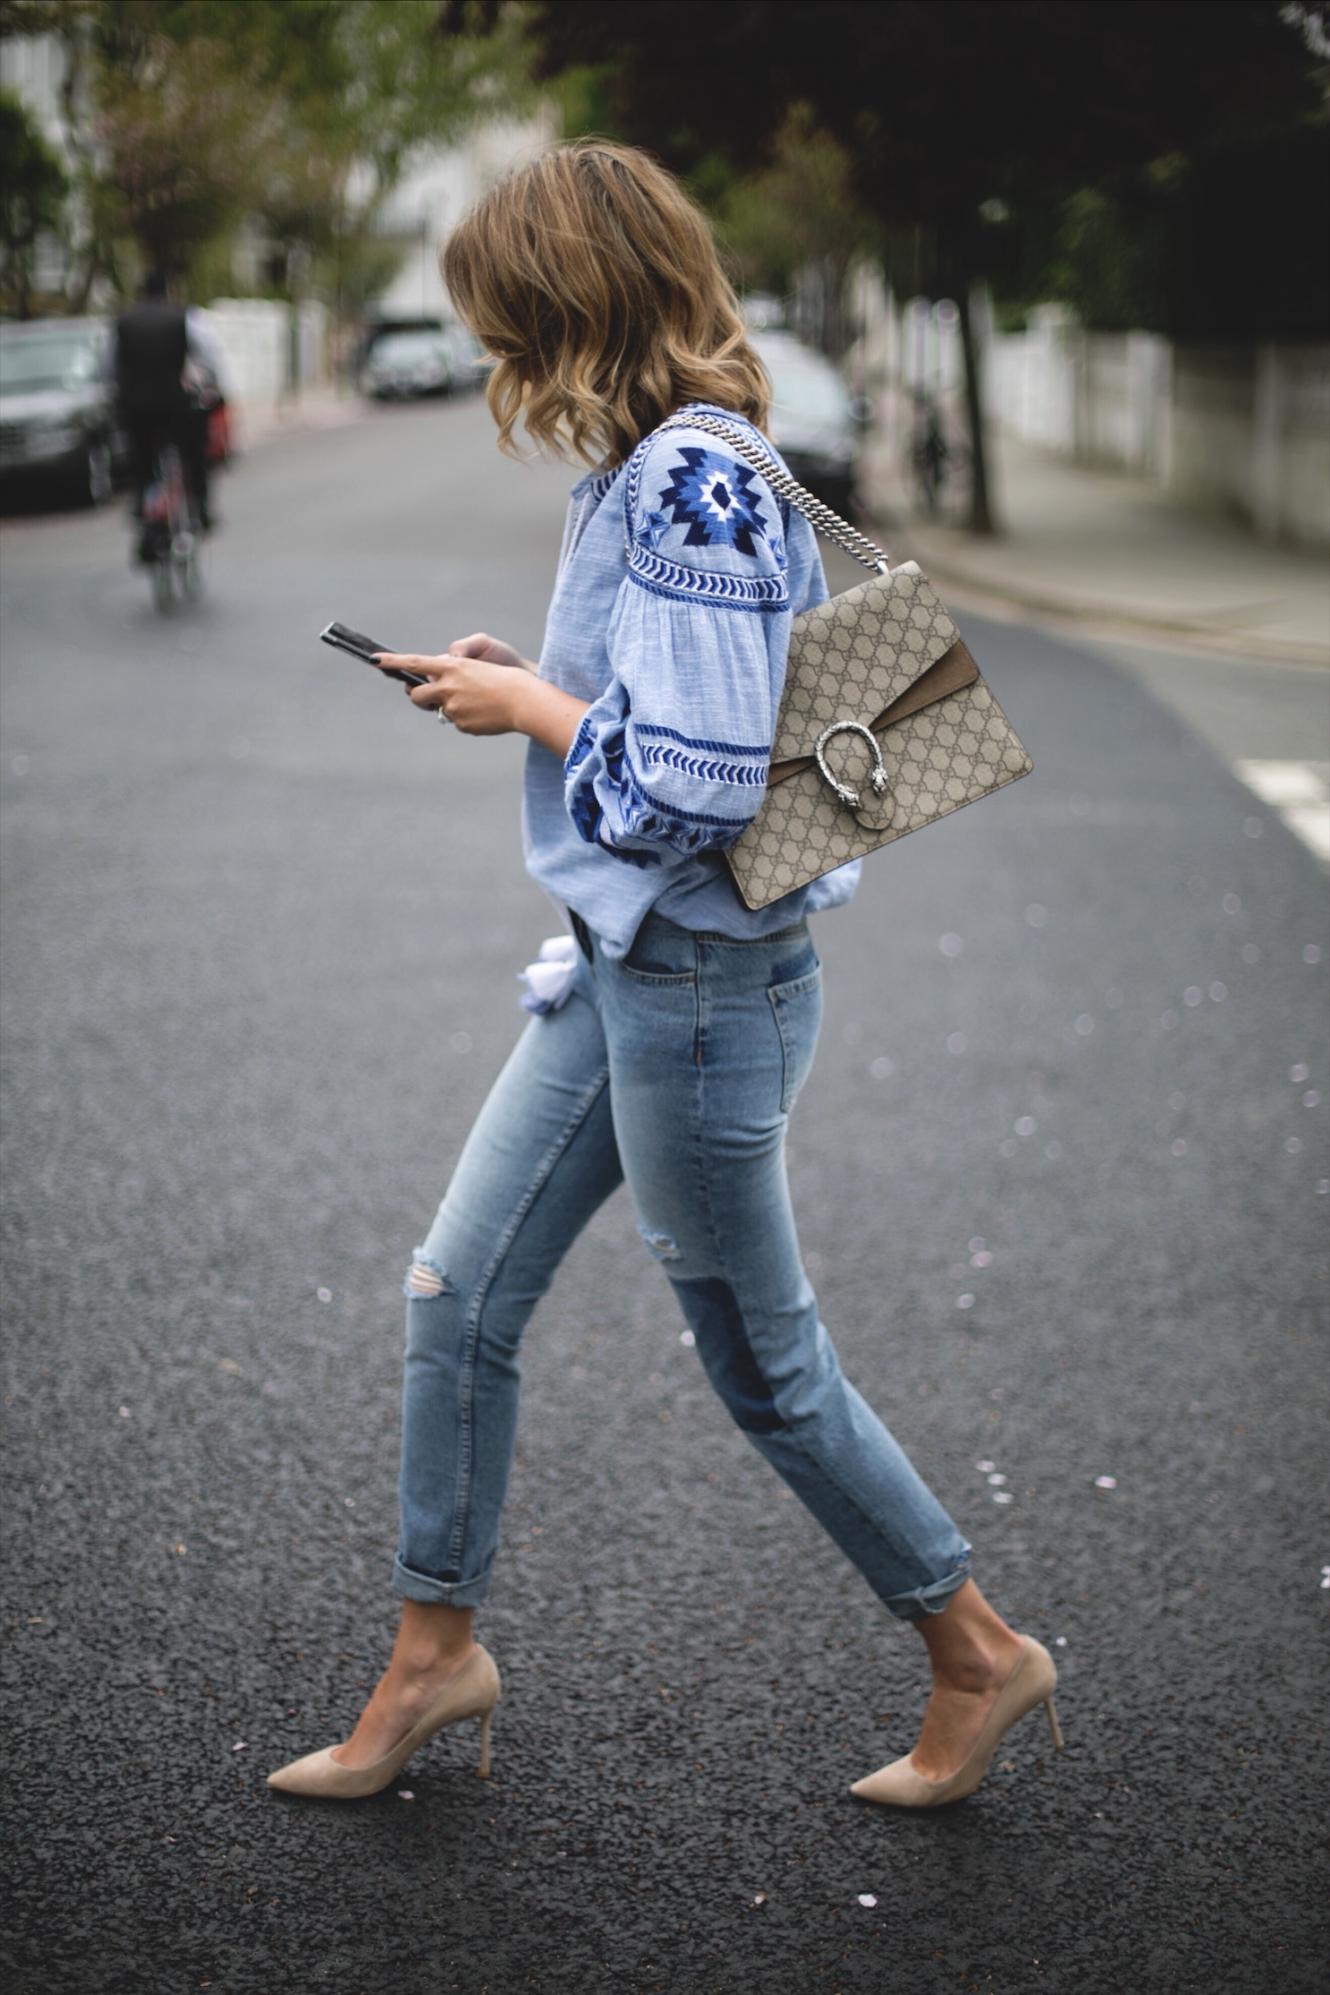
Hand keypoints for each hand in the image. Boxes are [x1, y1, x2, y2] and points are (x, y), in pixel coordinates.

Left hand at [372, 634, 533, 735]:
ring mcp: (453, 708)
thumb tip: (439, 691)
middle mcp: (448, 687)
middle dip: (417, 696)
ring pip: (440, 710)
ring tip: (476, 701)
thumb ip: (453, 675)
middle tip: (425, 694)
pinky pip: (458, 722)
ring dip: (450, 707)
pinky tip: (485, 713)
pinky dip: (468, 718)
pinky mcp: (461, 725)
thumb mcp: (475, 669)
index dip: (392, 662)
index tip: (375, 660)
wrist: (524, 701)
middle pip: (417, 695)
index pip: (414, 663)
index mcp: (452, 667)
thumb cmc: (505, 680)